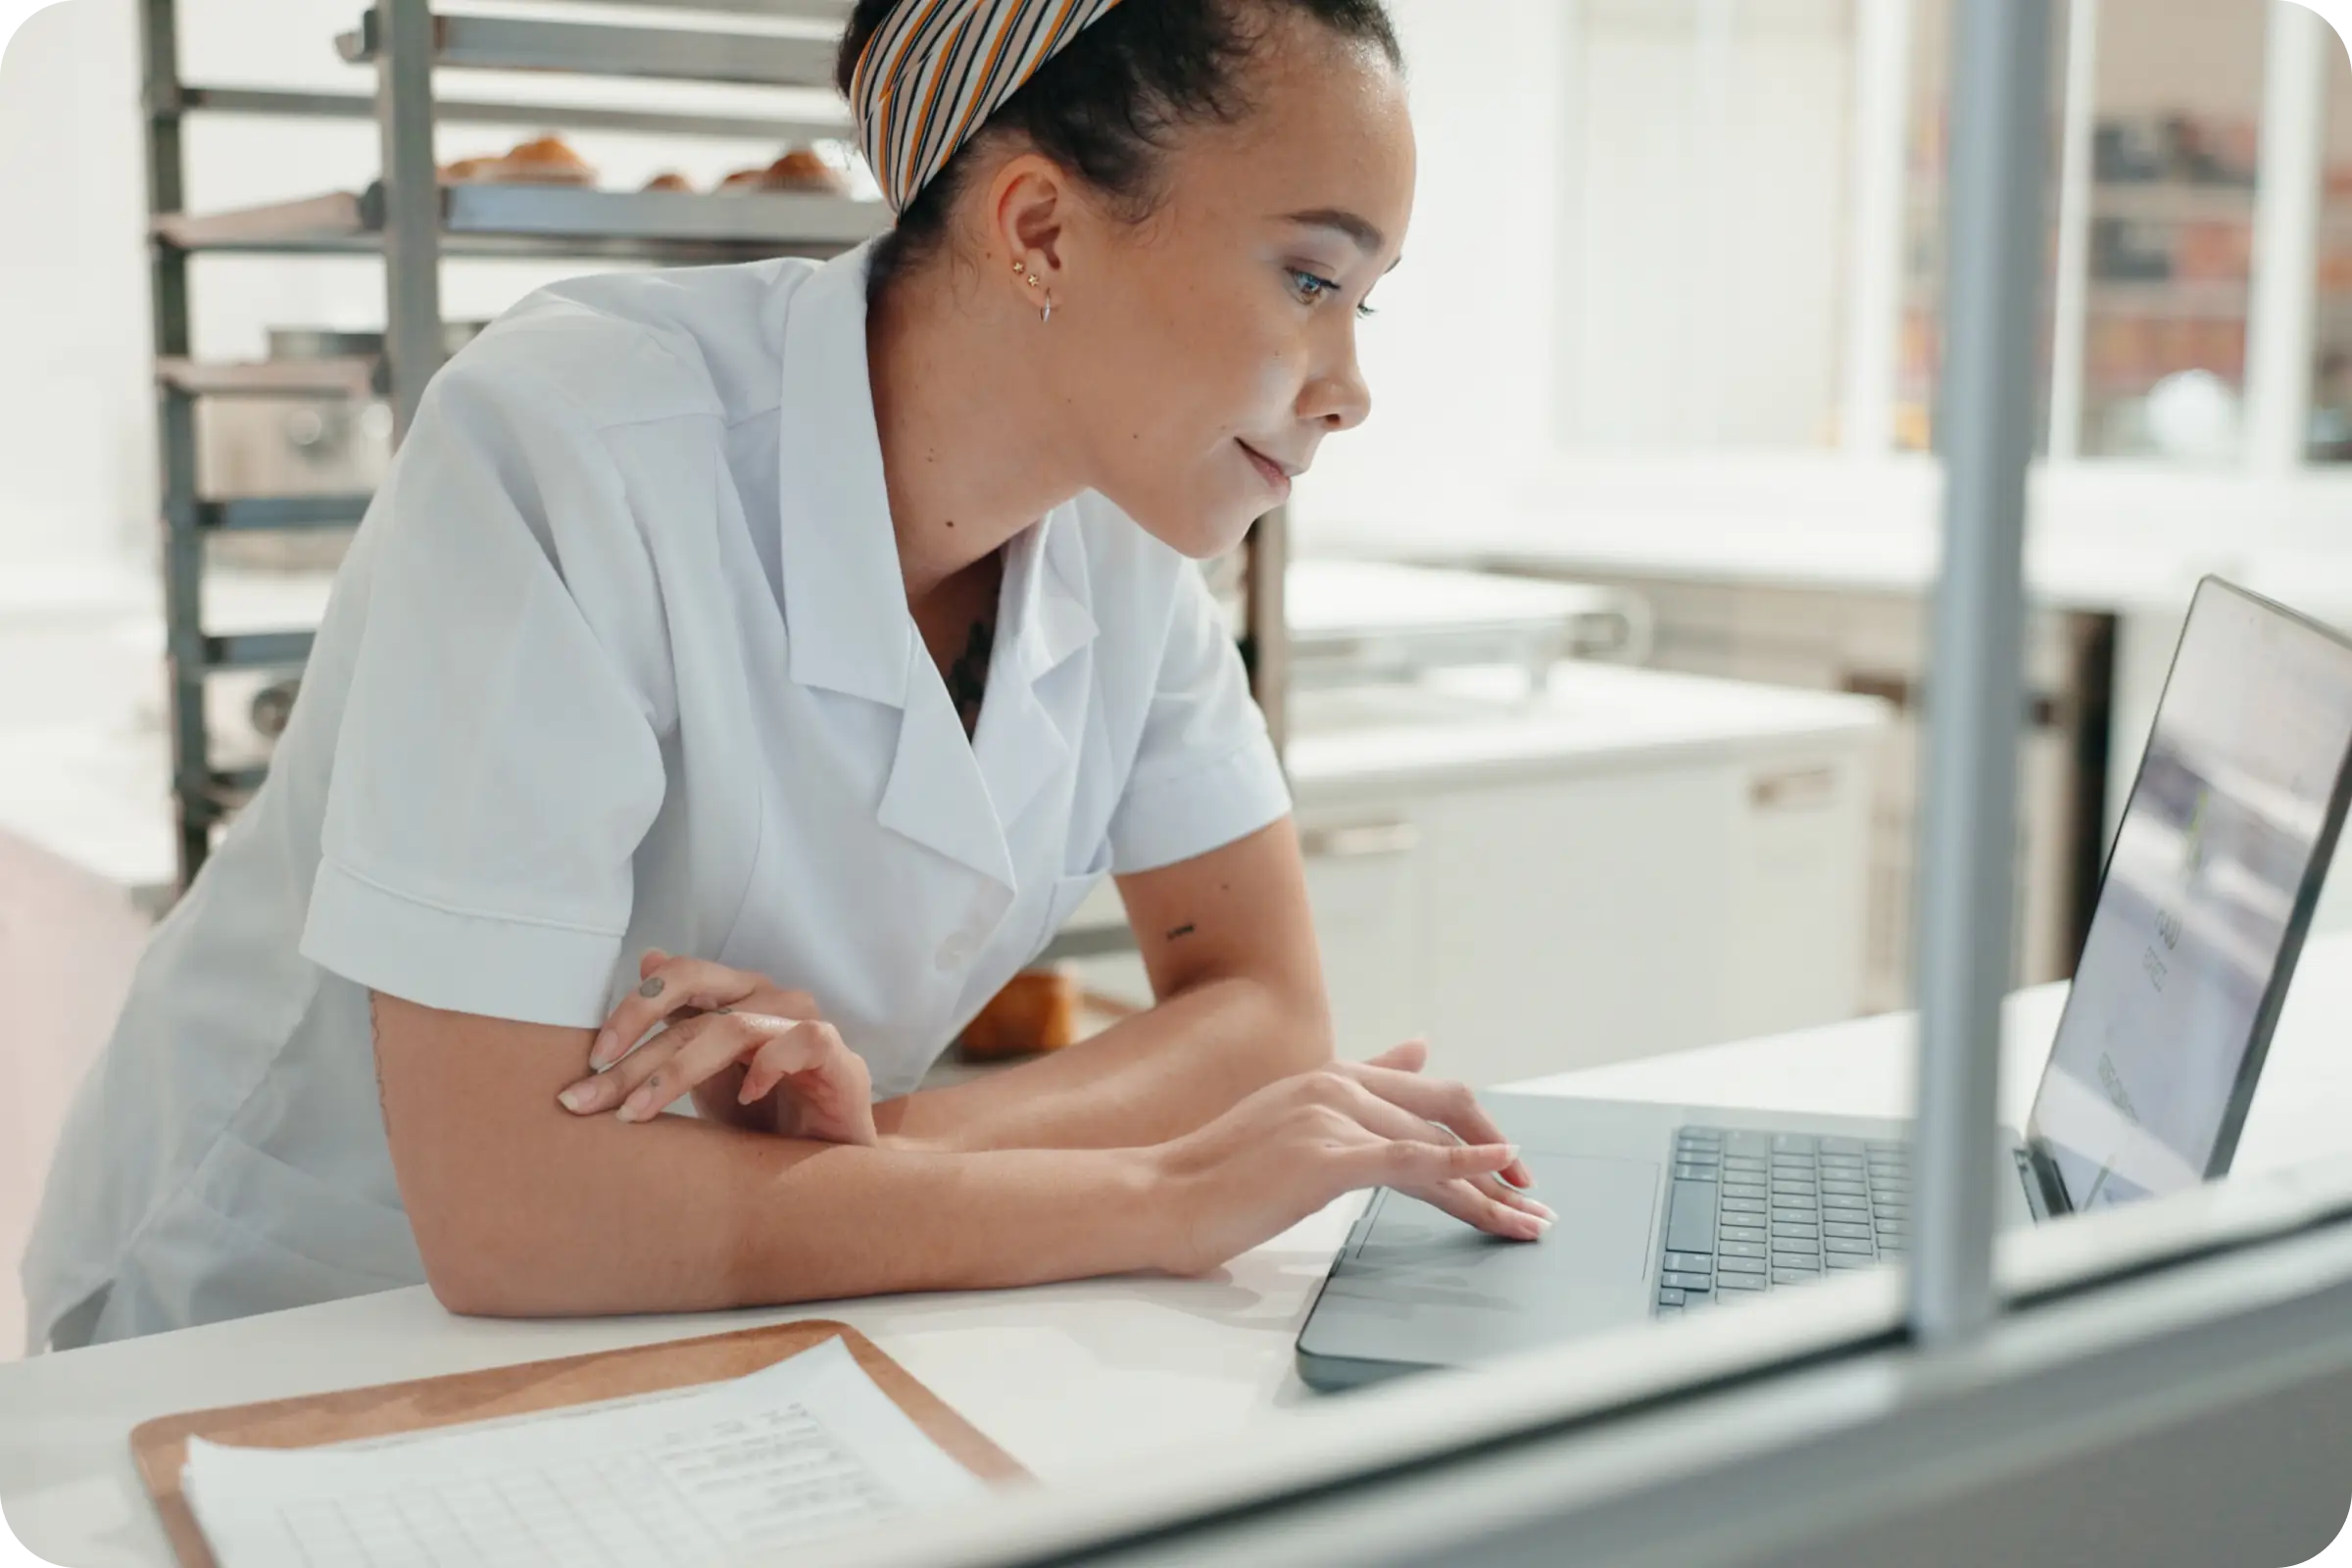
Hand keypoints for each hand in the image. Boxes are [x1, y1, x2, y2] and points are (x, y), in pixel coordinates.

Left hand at [556, 950, 875, 1145]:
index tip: (590, 1061)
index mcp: (732, 996)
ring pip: (733, 1027)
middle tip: (591, 1094)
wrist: (824, 1164)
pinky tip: (746, 1097)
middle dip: (634, 1051)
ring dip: (676, 1071)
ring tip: (639, 1113)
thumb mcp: (705, 1074)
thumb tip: (645, 959)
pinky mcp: (838, 1055)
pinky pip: (804, 1039)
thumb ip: (676, 1026)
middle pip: (694, 997)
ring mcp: (802, 1022)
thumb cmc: (764, 1116)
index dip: (631, 1010)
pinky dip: (771, 1064)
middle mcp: (767, 997)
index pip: (677, 978)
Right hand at [1146, 1054, 1556, 1275]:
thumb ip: (1360, 1086)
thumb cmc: (1219, 1173)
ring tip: (1529, 1222)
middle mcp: (1337, 1085)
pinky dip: (1462, 1165)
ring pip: (1435, 1150)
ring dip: (1491, 1190)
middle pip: (1444, 1122)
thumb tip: (1421, 1044)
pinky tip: (1497, 1171)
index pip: (1428, 1097)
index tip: (1513, 1168)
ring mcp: (1331, 1117)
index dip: (1478, 1130)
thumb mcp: (1294, 1116)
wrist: (1160, 1197)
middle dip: (1498, 1164)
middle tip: (1535, 1203)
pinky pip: (1410, 1160)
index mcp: (1332, 1075)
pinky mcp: (1325, 1156)